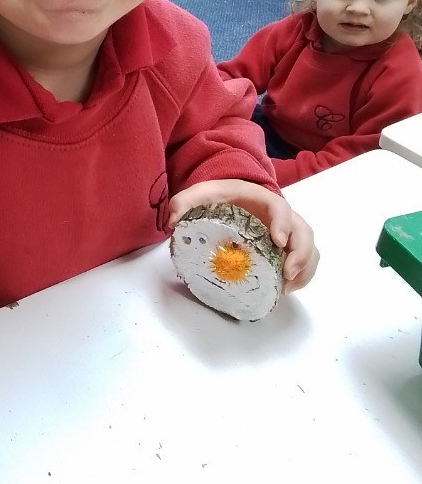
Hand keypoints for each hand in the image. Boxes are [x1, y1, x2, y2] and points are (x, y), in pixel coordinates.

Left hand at [165, 179, 318, 293]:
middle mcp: (281, 215)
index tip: (278, 242)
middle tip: (287, 273)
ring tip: (287, 288)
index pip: (280, 208)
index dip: (283, 224)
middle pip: (304, 231)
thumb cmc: (217, 196)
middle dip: (300, 253)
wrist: (229, 197)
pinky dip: (302, 276)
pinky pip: (304, 260)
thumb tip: (173, 222)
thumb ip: (184, 203)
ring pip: (309, 248)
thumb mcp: (199, 194)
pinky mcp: (286, 248)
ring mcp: (287, 232)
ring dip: (304, 269)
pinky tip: (285, 289)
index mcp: (262, 199)